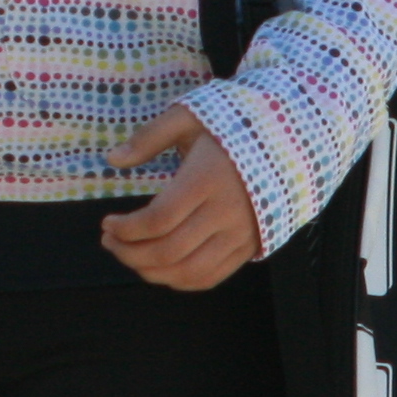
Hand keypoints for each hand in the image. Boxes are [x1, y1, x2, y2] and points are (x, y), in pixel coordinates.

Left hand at [100, 102, 262, 289]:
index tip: (107, 223)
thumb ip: (150, 137)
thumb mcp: (190, 116)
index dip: (126, 228)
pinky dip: (181, 281)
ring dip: (150, 272)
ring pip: (189, 272)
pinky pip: (212, 277)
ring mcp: (241, 234)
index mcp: (207, 179)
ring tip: (129, 256)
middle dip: (129, 252)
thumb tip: (112, 159)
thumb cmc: (234, 123)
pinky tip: (160, 269)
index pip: (158, 219)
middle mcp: (226, 213)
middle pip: (169, 251)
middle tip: (110, 241)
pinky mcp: (250, 247)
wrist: (290, 139)